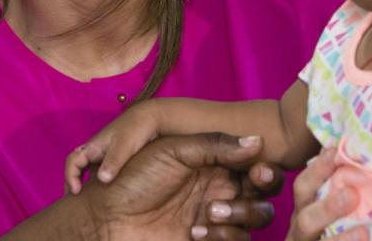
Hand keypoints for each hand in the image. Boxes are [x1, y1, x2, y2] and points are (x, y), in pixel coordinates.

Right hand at [64, 100, 160, 191]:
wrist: (151, 117)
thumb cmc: (136, 128)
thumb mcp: (124, 146)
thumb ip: (113, 162)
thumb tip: (102, 179)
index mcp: (94, 146)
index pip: (72, 161)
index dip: (70, 177)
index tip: (76, 191)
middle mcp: (97, 150)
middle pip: (77, 167)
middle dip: (73, 182)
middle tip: (74, 199)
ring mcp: (106, 154)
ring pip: (89, 169)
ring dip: (85, 182)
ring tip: (88, 199)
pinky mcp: (116, 157)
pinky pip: (102, 171)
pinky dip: (99, 181)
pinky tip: (106, 191)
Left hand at [88, 133, 276, 239]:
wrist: (106, 220)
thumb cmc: (133, 179)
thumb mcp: (173, 151)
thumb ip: (215, 145)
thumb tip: (257, 142)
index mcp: (214, 161)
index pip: (255, 162)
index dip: (265, 167)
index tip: (259, 169)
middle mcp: (219, 187)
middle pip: (264, 191)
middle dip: (262, 190)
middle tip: (246, 187)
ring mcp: (215, 216)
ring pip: (256, 217)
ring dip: (241, 214)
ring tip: (210, 211)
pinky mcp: (208, 240)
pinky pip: (236, 240)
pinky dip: (224, 236)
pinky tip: (196, 231)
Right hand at [285, 147, 366, 240]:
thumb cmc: (331, 231)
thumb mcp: (329, 210)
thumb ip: (342, 189)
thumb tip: (360, 154)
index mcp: (305, 212)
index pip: (304, 188)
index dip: (318, 170)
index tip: (336, 151)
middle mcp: (301, 233)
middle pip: (305, 219)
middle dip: (327, 206)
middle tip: (352, 194)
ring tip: (363, 232)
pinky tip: (366, 239)